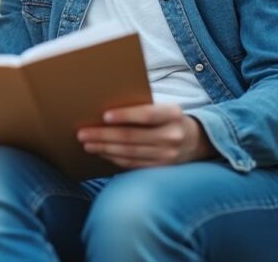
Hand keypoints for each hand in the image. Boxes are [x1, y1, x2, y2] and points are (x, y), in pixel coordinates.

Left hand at [76, 104, 214, 168]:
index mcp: (172, 114)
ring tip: (86, 143)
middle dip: (104, 135)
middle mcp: (172, 136)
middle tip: (82, 133)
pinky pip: (132, 164)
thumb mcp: (163, 109)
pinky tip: (100, 152)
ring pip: (129, 152)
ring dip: (104, 148)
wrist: (195, 141)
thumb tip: (105, 110)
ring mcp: (168, 155)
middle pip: (132, 136)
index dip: (125, 115)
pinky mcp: (161, 168)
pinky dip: (114, 158)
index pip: (146, 115)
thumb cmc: (168, 118)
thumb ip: (142, 108)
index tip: (104, 116)